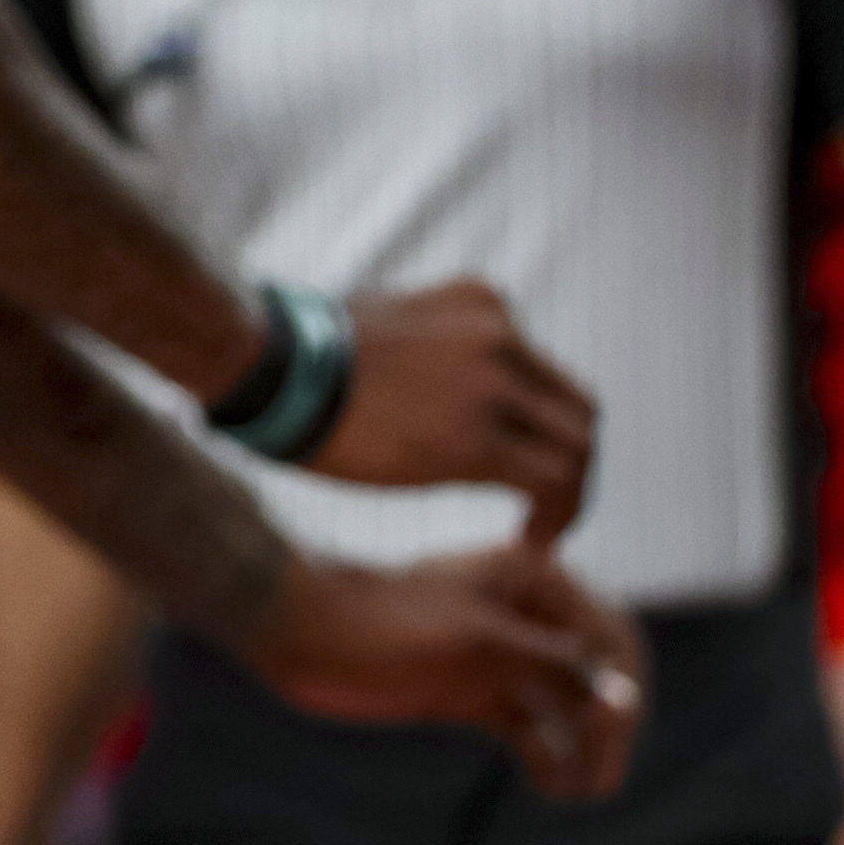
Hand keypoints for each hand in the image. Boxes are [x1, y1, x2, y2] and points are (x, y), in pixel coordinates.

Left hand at [246, 545, 647, 799]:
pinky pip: (531, 730)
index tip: (616, 730)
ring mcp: (500, 657)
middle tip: (603, 781)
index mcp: (532, 580)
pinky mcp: (474, 694)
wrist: (299, 635)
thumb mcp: (474, 639)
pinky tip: (553, 787)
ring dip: (582, 751)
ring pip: (566, 709)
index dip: (623, 685)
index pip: (610, 636)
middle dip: (608, 728)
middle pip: (597, 676)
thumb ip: (550, 663)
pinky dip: (547, 758)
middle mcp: (525, 616)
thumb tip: (622, 695)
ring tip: (582, 794)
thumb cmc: (382, 621)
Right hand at [316, 284, 598, 543]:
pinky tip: (531, 540)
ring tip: (541, 533)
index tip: (529, 468)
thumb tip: (444, 386)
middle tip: (548, 509)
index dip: (551, 429)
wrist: (264, 364)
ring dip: (571, 499)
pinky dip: (555, 518)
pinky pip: (551, 484)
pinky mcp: (476, 438)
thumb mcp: (391, 324)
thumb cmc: (305, 357)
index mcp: (483, 304)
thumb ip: (439, 348)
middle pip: (579, 412)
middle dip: (575, 466)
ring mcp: (492, 385)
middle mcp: (500, 336)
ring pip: (578, 450)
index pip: (549, 375)